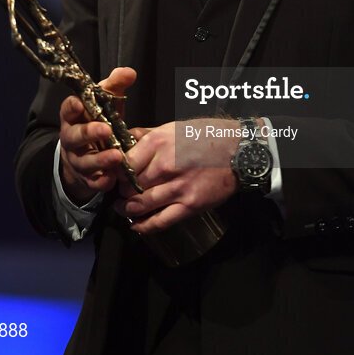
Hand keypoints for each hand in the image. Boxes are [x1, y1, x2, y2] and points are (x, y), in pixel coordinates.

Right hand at [58, 66, 136, 204]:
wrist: (86, 154)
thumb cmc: (97, 122)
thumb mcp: (105, 103)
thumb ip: (115, 87)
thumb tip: (129, 72)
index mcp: (73, 118)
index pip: (67, 110)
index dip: (72, 107)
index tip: (79, 104)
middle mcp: (71, 139)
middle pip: (75, 137)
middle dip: (89, 133)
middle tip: (106, 129)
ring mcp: (78, 160)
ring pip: (85, 162)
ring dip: (101, 159)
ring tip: (117, 156)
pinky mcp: (87, 178)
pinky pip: (93, 182)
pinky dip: (102, 181)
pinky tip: (112, 179)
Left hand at [113, 118, 239, 232]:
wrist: (238, 151)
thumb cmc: (207, 136)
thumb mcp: (174, 127)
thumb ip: (147, 134)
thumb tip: (125, 139)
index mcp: (158, 143)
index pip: (124, 164)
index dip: (116, 173)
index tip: (115, 176)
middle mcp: (165, 165)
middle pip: (129, 186)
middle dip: (122, 191)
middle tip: (121, 193)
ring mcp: (177, 187)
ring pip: (140, 205)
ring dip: (127, 210)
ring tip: (124, 208)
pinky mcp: (189, 205)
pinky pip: (159, 221)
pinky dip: (144, 226)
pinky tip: (137, 225)